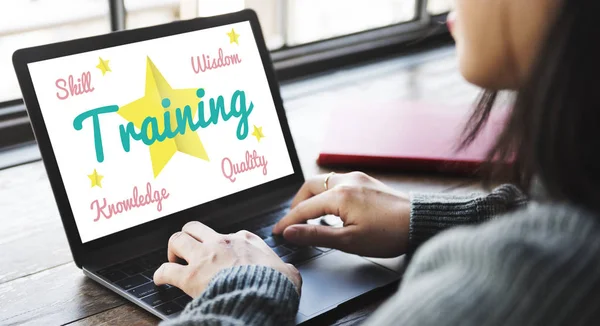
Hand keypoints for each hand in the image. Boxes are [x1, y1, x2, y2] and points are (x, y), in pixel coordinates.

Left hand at [154, 221, 301, 297]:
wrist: (261, 296)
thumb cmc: (275, 285)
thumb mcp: (288, 272)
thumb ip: (285, 268)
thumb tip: (289, 273)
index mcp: (245, 240)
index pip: (229, 234)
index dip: (223, 244)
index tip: (221, 254)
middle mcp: (221, 242)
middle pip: (195, 227)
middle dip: (189, 236)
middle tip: (188, 249)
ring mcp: (204, 257)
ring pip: (177, 239)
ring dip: (173, 249)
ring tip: (173, 259)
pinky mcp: (191, 276)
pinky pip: (166, 270)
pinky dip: (160, 274)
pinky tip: (160, 279)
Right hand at [273, 172, 409, 257]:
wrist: (420, 222)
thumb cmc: (389, 234)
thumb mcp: (349, 241)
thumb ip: (316, 235)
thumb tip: (290, 232)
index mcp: (339, 195)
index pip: (304, 208)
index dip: (288, 221)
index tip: (277, 232)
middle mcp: (346, 180)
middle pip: (310, 186)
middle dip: (297, 203)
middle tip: (293, 221)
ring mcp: (357, 178)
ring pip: (323, 181)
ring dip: (312, 196)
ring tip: (309, 216)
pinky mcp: (366, 181)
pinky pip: (337, 182)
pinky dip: (326, 193)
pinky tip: (331, 208)